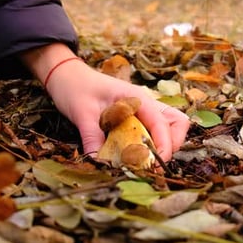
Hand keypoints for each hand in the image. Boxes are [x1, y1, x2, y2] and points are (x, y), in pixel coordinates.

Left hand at [21, 43, 189, 161]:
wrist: (66, 76)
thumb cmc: (75, 88)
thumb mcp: (82, 114)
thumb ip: (93, 138)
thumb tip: (101, 164)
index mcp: (138, 98)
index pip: (163, 123)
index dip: (164, 146)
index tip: (155, 165)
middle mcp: (146, 103)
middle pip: (176, 123)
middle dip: (172, 145)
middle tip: (154, 163)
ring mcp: (143, 110)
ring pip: (169, 127)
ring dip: (164, 145)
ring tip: (146, 161)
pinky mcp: (136, 118)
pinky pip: (154, 131)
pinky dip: (152, 145)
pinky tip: (136, 154)